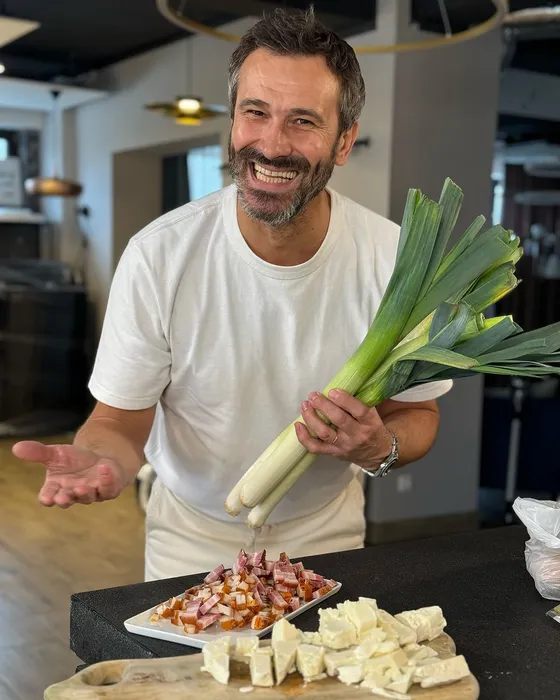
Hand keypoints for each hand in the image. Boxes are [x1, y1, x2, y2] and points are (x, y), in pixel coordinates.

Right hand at [11, 441, 127, 507]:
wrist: (98, 459)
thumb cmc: (73, 461)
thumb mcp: (55, 454)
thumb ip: (38, 453)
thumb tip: (16, 447)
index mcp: (57, 487)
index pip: (49, 496)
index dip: (47, 498)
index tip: (47, 498)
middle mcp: (73, 493)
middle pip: (68, 499)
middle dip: (65, 499)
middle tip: (62, 497)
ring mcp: (92, 493)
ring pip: (89, 496)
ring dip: (85, 492)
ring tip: (82, 486)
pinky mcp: (108, 489)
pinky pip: (109, 488)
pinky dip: (106, 479)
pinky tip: (104, 468)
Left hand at [295, 389, 392, 470]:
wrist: (377, 454)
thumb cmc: (372, 428)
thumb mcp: (374, 414)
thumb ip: (361, 401)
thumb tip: (343, 382)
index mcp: (369, 422)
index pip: (359, 410)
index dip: (345, 400)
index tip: (332, 391)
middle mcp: (357, 435)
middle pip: (339, 420)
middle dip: (323, 406)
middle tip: (313, 395)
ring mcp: (344, 445)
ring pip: (325, 433)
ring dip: (312, 418)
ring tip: (305, 405)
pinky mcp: (333, 453)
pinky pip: (316, 447)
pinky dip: (304, 437)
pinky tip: (298, 425)